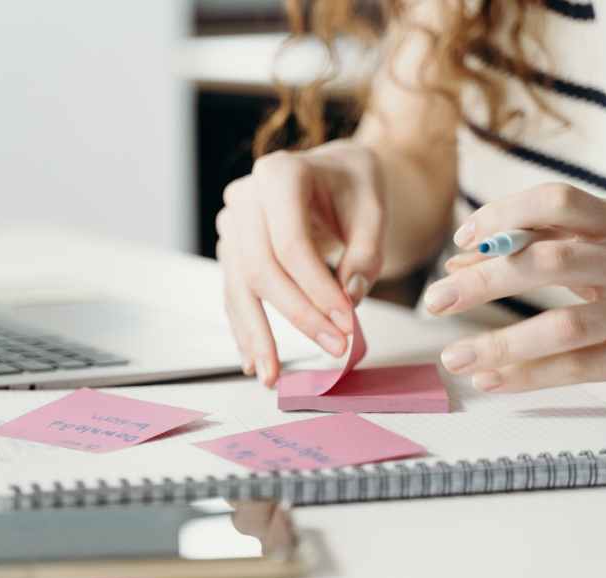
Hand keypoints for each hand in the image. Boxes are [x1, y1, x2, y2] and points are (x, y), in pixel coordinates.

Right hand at [216, 140, 385, 386]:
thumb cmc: (352, 184)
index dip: (317, 290)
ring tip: (272, 376)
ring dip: (256, 335)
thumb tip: (348, 298)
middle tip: (333, 348)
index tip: (347, 323)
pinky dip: (244, 329)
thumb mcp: (374, 204)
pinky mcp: (231, 251)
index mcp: (279, 174)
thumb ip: (366, 250)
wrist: (331, 172)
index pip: (290, 244)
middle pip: (260, 269)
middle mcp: (245, 198)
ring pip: (238, 287)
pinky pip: (234, 294)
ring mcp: (232, 225)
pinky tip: (254, 360)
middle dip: (297, 316)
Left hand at [426, 183, 605, 391]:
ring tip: (453, 357)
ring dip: (499, 343)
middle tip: (434, 300)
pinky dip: (528, 376)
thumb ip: (537, 245)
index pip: (556, 202)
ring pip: (563, 325)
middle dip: (484, 282)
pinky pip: (578, 368)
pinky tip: (491, 379)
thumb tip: (459, 262)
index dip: (504, 215)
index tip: (462, 238)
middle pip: (549, 263)